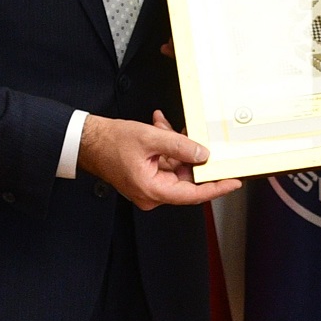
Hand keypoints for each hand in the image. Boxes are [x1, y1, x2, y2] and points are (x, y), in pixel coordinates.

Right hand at [79, 111, 238, 209]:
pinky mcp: (146, 178)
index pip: (193, 194)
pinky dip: (165, 146)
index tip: (233, 182)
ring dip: (175, 145)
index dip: (216, 188)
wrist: (86, 141)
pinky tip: (160, 126)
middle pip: (185, 178)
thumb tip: (203, 154)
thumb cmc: (110, 142)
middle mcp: (151, 194)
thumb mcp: (151, 139)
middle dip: (189, 153)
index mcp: (153, 191)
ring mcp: (149, 187)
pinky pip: (164, 163)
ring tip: (164, 125)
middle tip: (192, 134)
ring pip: (175, 167)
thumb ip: (180, 146)